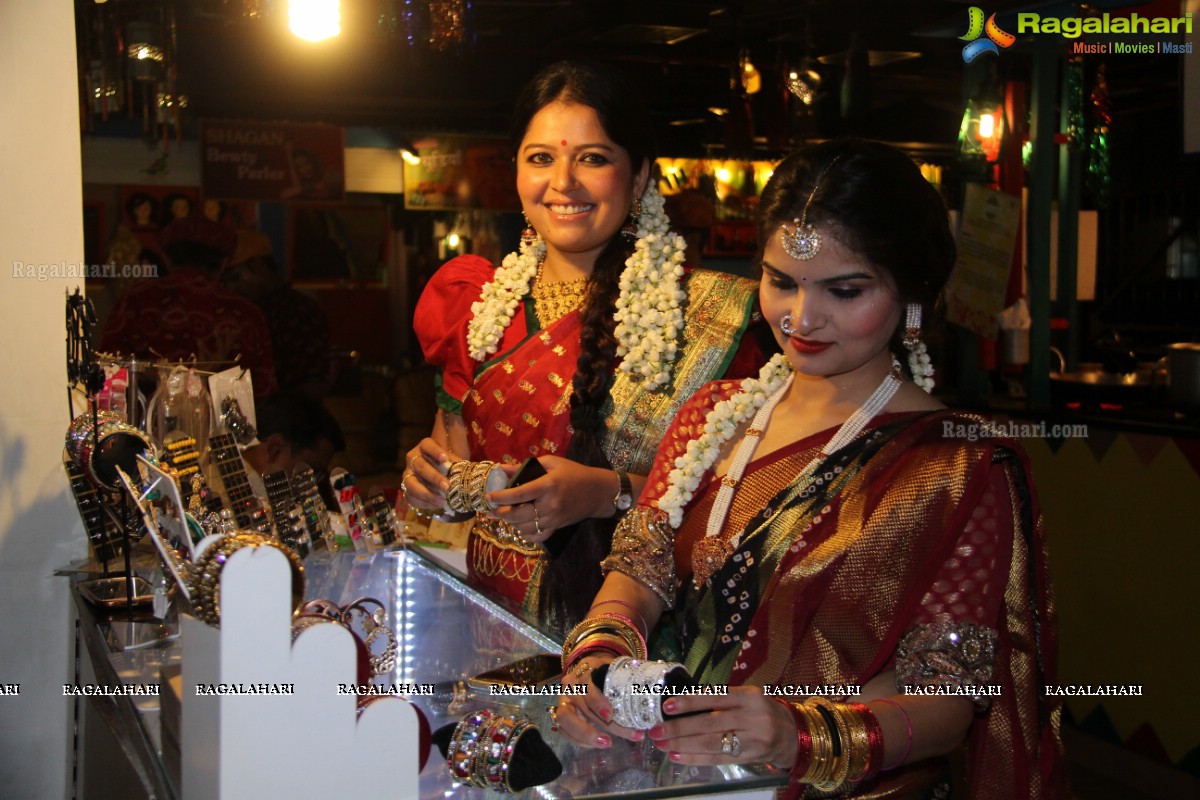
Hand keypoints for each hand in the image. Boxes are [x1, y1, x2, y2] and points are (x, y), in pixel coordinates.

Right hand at [399, 438, 455, 511]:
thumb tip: (464, 473)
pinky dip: (424, 503)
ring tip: (442, 501)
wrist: (441, 481)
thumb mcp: (453, 464)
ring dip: (426, 493)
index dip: (435, 451)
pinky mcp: (406, 490)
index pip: (427, 445)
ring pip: (411, 484)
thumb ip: (456, 466)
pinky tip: (437, 505)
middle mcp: (413, 459)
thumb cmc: (448, 468)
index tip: (445, 458)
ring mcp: (407, 475)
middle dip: (433, 477)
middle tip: (446, 486)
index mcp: (424, 448)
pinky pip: (411, 498)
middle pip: (420, 466)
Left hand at [486, 456, 615, 540]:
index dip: (501, 496)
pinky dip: (525, 535)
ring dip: (511, 523)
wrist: (598, 491)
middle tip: (491, 510)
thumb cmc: (574, 472)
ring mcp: (554, 519)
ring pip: (525, 528)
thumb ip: (525, 466)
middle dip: (501, 513)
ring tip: (504, 515)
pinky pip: (537, 537)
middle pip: (518, 515)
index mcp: (548, 485)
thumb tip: (502, 468)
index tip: (489, 496)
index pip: (519, 494)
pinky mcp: (557, 527)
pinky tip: (520, 527)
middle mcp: (550, 504)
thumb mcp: (551, 463)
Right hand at [553, 655, 643, 748]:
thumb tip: (648, 694)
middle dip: (589, 730)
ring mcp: (564, 701)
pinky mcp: (563, 715)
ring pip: (568, 723)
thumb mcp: (615, 668)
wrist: (592, 669)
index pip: (586, 688)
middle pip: (575, 712)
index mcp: (584, 672)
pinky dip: (581, 741)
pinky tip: (598, 744)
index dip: (597, 702)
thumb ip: (626, 679)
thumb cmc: (608, 670)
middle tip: (608, 742)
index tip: (610, 715)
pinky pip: (566, 732)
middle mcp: (569, 687)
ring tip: (608, 744)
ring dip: (588, 737)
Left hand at [643, 687, 798, 767]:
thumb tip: (682, 703)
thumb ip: (721, 698)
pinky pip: (716, 759)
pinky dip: (694, 758)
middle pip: (709, 724)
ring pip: (711, 744)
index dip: (690, 702)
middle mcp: (751, 718)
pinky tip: (677, 756)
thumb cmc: (762, 710)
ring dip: (682, 745)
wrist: (791, 734)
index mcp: (749, 697)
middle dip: (679, 729)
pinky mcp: (747, 758)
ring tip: (661, 744)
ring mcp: (751, 740)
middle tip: (656, 731)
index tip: (667, 706)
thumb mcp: (748, 696)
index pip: (714, 697)